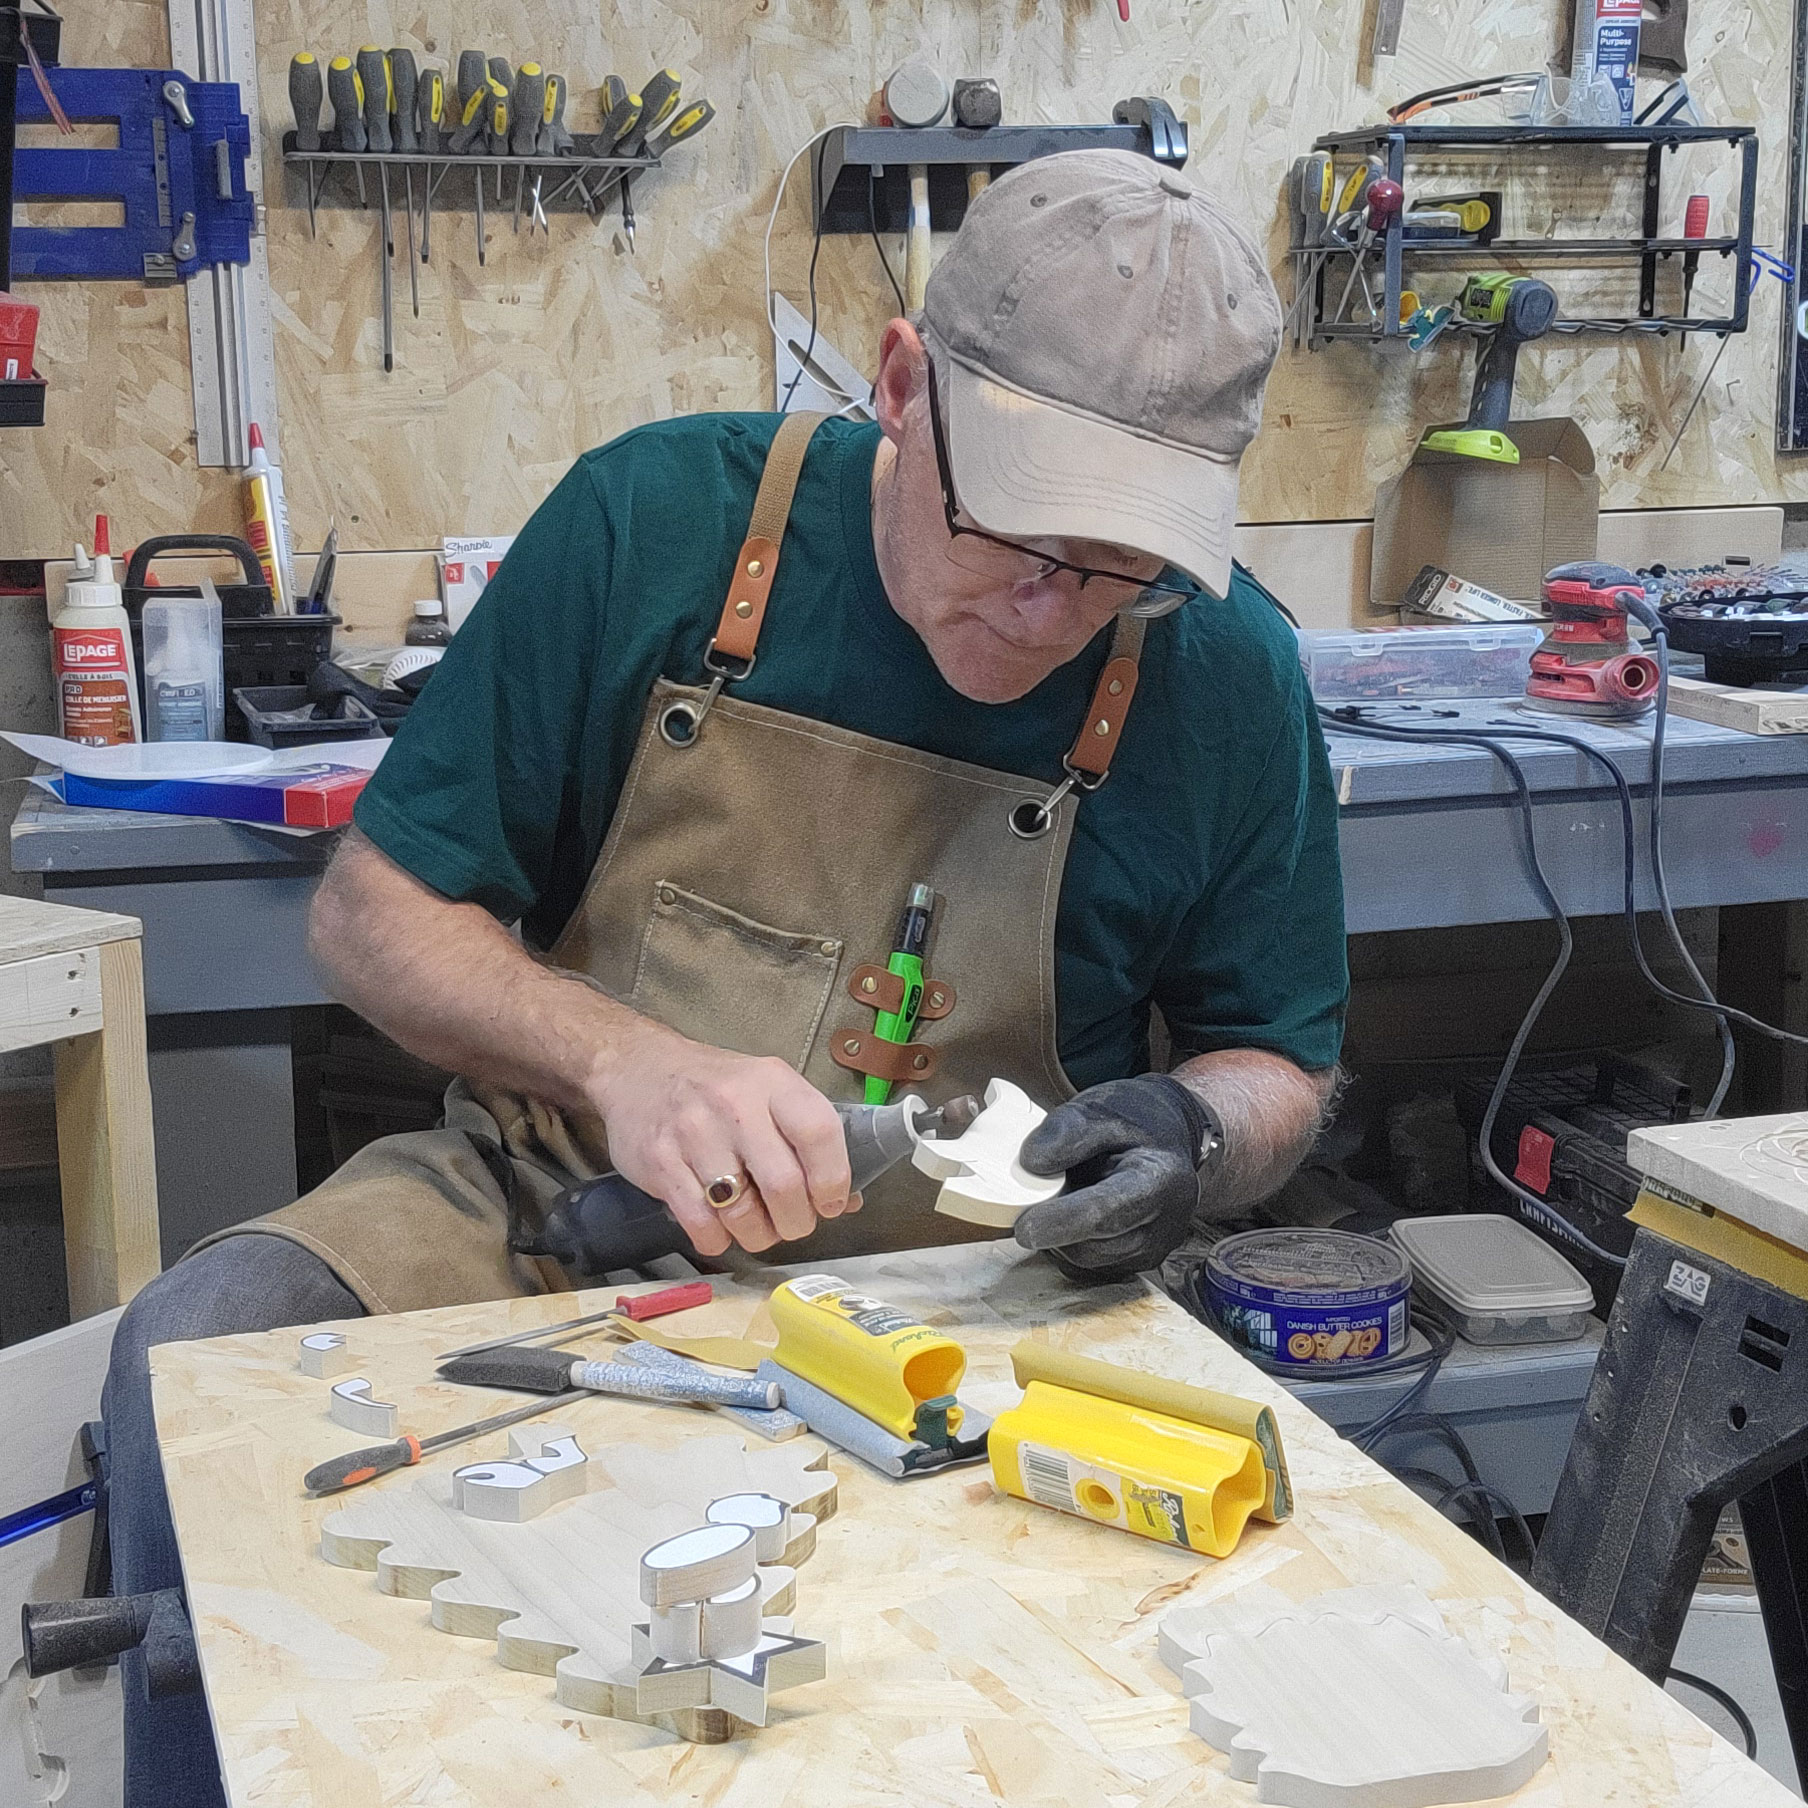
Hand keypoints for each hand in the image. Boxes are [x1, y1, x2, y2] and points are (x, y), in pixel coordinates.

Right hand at [589, 1022, 855, 1256]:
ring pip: (742, 1213)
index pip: (819, 1131)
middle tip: (793, 1224)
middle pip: (784, 1184)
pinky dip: (718, 1240)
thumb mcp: (767, 1091)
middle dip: (796, 1221)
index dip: (834, 1179)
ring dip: (758, 1236)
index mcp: (773, 1082)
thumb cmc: (716, 1087)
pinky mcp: (661, 1162)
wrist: (636, 1068)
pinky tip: (720, 1228)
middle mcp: (735, 1104)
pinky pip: (701, 1224)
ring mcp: (694, 1133)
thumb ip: (806, 1138)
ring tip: (758, 1229)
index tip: (830, 1203)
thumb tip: (847, 1200)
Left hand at [1012, 1075, 1219, 1282]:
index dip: (1061, 1222)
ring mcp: (1152, 1250)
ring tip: (1065, 1194)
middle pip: (1091, 1247)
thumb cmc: (1132, 1121)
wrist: (1163, 1137)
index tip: (1024, 1227)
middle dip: (1053, 1227)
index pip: (1105, 1213)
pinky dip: (1068, 1244)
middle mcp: (1164, 1225)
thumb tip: (1031, 1163)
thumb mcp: (1100, 1108)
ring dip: (1060, 1236)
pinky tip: (1073, 1213)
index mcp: (1160, 1179)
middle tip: (1037, 1191)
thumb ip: (1067, 1132)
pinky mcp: (1135, 1264)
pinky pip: (1086, 1267)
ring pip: (1084, 1261)